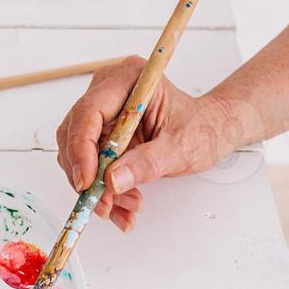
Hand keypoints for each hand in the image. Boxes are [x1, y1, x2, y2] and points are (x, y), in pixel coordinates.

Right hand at [55, 56, 241, 231]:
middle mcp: (109, 92)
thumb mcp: (181, 147)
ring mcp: (105, 114)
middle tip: (107, 205)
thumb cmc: (204, 127)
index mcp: (128, 79)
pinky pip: (93, 166)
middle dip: (89, 176)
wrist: (213, 130)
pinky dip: (105, 191)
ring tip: (129, 207)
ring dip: (99, 189)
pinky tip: (123, 209)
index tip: (87, 183)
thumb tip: (112, 181)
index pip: (88, 112)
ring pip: (80, 156)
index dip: (81, 149)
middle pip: (75, 135)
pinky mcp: (105, 135)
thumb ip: (147, 163)